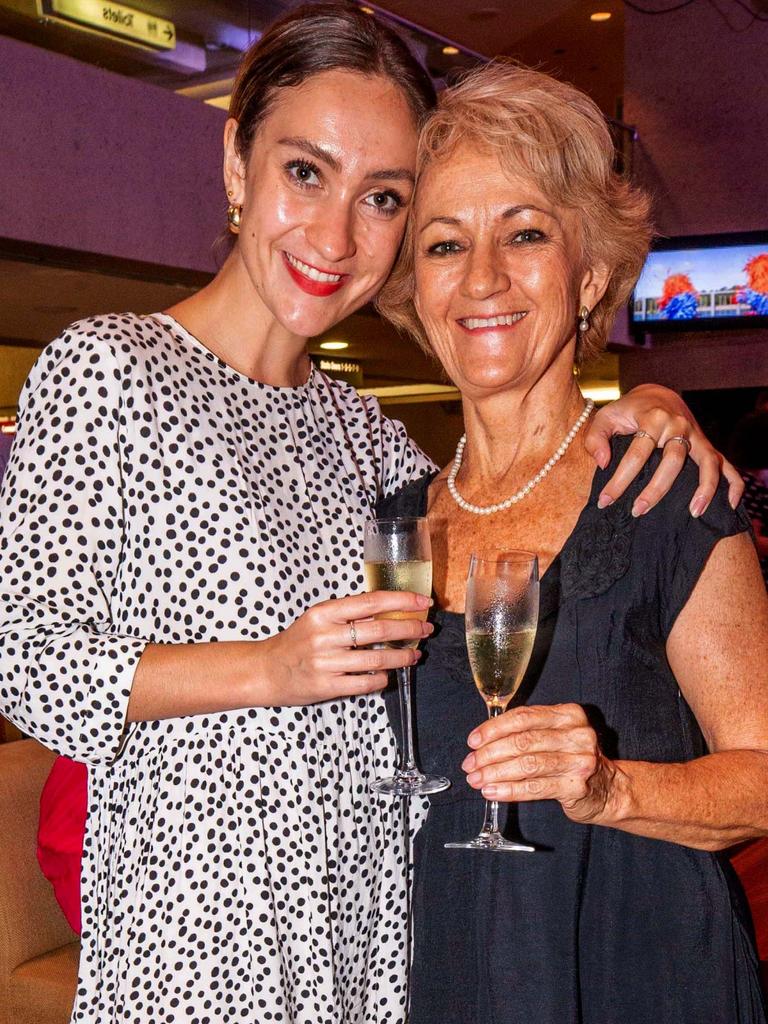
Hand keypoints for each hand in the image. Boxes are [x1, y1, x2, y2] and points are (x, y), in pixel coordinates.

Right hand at [258, 590, 432, 704]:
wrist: (265, 670)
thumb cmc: (297, 642)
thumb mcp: (318, 619)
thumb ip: (350, 615)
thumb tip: (391, 611)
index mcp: (324, 613)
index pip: (372, 602)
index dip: (402, 602)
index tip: (422, 602)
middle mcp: (325, 636)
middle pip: (380, 631)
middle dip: (410, 629)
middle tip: (426, 629)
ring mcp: (325, 663)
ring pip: (377, 660)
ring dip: (403, 657)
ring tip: (414, 655)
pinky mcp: (327, 686)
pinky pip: (366, 683)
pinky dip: (383, 679)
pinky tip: (389, 674)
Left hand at [461, 703, 619, 824]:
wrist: (609, 789)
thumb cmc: (572, 759)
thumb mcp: (556, 736)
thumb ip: (528, 731)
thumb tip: (483, 742)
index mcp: (569, 714)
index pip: (523, 717)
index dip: (493, 728)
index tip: (473, 741)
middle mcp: (577, 734)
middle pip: (523, 740)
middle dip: (490, 753)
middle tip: (470, 764)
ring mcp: (579, 760)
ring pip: (527, 764)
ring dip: (495, 773)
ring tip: (477, 780)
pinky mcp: (576, 786)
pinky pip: (535, 787)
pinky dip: (509, 790)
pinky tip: (493, 792)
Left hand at [583, 384, 743, 515]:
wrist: (656, 395)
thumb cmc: (627, 411)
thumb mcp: (605, 418)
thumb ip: (596, 438)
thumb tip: (604, 463)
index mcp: (652, 418)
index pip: (636, 454)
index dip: (619, 480)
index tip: (604, 501)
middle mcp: (679, 425)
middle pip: (672, 461)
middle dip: (655, 490)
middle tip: (637, 511)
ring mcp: (697, 436)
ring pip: (707, 462)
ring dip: (704, 489)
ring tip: (693, 513)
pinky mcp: (707, 445)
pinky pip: (727, 465)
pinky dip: (732, 485)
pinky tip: (728, 505)